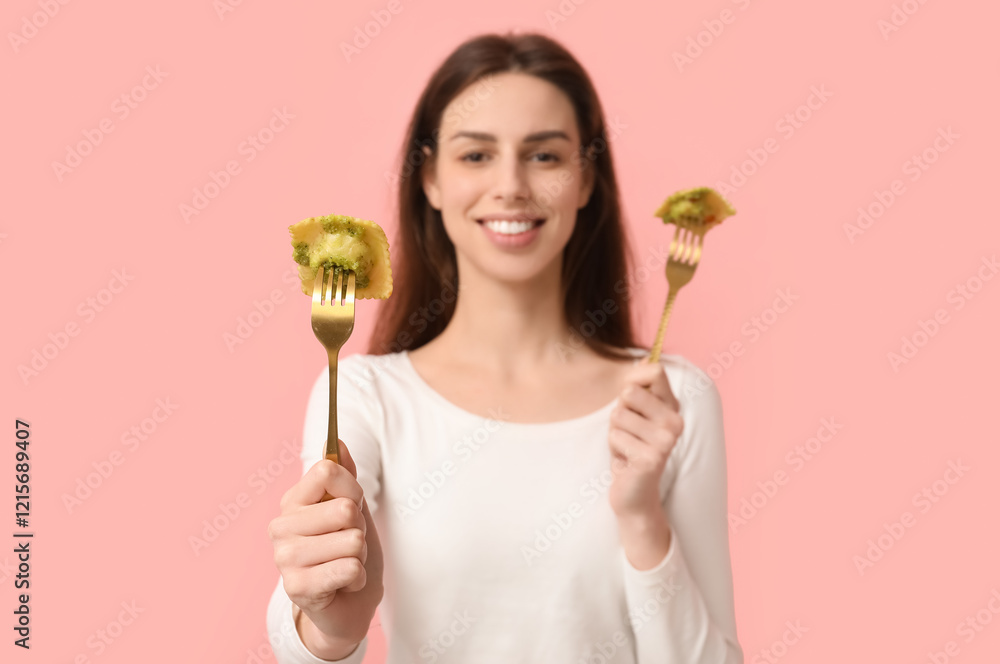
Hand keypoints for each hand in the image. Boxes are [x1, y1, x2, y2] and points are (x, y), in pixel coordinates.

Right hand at [267, 439, 383, 654]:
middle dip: (360, 529)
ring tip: (345, 563)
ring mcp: (284, 557)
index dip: (353, 488)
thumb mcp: (353, 507)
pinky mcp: (296, 587)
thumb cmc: (348, 550)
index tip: (352, 505)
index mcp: (293, 500)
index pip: (328, 471)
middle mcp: (281, 526)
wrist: (349, 604)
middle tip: (348, 544)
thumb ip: (344, 474)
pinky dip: (358, 578)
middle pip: (346, 509)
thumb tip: (336, 440)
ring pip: (352, 541)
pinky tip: (343, 583)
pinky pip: (349, 569)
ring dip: (360, 556)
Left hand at [607, 360, 683, 519]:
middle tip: (628, 432)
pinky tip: (626, 462)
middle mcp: (675, 422)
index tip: (630, 400)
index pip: (654, 371)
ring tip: (627, 448)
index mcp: (673, 408)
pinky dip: (614, 449)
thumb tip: (646, 356)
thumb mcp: (634, 413)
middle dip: (618, 412)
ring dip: (615, 433)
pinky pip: (614, 436)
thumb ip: (640, 386)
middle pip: (629, 392)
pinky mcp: (650, 458)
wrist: (634, 494)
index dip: (633, 380)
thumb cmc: (630, 449)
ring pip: (618, 415)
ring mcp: (665, 441)